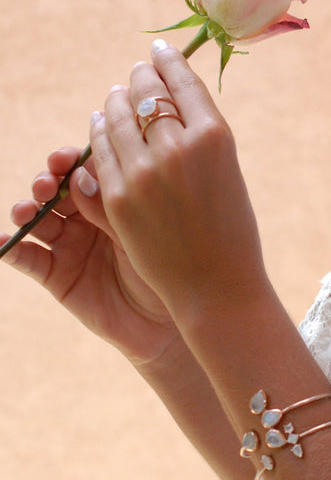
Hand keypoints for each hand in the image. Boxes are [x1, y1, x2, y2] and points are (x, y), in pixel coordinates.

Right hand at [2, 146, 179, 365]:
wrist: (165, 320)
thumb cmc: (164, 265)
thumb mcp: (138, 232)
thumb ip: (108, 207)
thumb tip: (77, 176)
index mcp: (111, 198)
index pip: (83, 170)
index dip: (70, 161)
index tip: (65, 159)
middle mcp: (85, 216)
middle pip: (56, 190)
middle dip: (47, 182)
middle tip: (48, 184)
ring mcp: (68, 244)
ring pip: (37, 219)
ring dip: (26, 209)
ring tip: (27, 211)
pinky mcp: (55, 274)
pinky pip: (26, 258)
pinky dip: (10, 248)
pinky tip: (2, 241)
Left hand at [88, 42, 267, 321]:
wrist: (215, 284)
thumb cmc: (230, 228)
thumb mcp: (227, 170)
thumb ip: (200, 135)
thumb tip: (171, 100)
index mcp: (214, 136)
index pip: (182, 82)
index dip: (168, 61)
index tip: (160, 51)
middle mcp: (178, 147)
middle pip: (146, 93)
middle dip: (140, 77)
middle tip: (138, 71)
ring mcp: (144, 172)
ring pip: (116, 117)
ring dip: (115, 101)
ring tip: (116, 95)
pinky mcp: (117, 197)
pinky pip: (99, 152)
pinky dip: (98, 133)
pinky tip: (99, 124)